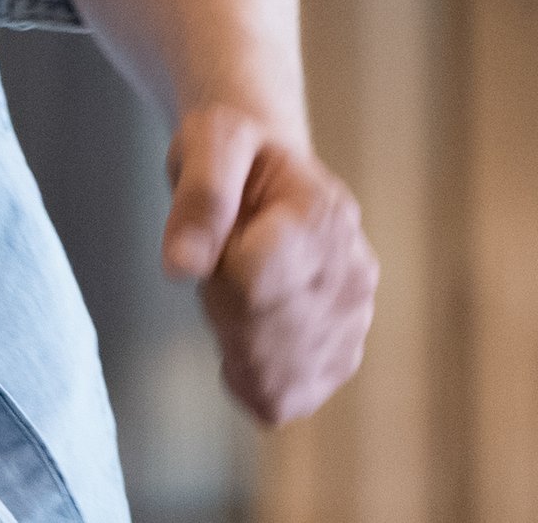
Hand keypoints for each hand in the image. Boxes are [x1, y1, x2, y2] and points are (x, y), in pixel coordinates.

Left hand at [162, 101, 376, 424]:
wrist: (271, 170)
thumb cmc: (235, 152)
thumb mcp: (208, 143)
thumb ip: (198, 198)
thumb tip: (182, 266)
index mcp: (321, 213)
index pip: (256, 282)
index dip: (216, 278)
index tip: (211, 251)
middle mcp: (351, 269)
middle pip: (268, 335)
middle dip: (223, 315)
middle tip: (218, 278)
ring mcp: (355, 315)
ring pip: (283, 377)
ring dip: (238, 351)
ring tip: (233, 304)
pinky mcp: (345, 349)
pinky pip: (294, 395)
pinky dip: (257, 381)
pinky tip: (245, 344)